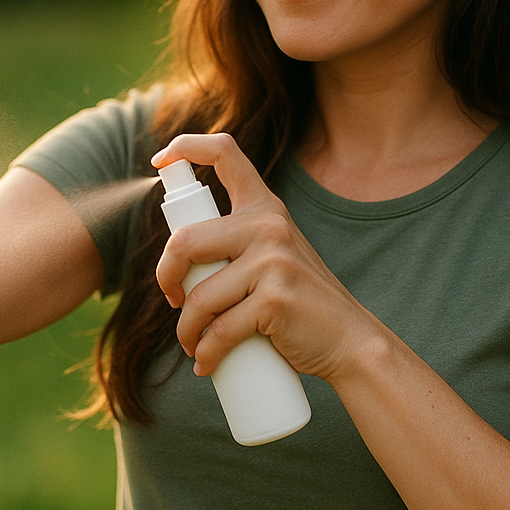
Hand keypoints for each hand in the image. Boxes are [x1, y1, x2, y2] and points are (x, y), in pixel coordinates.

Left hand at [150, 133, 386, 381]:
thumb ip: (239, 246)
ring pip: (199, 296)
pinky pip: (219, 329)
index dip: (186, 146)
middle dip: (165, 277)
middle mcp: (269, 225)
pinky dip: (206, 353)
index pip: (226, 152)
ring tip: (193, 345)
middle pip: (185, 241)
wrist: (350, 342)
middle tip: (174, 303)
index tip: (159, 160)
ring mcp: (273, 260)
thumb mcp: (276, 257)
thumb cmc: (301, 305)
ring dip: (186, 331)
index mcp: (266, 207)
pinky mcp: (274, 298)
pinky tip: (206, 363)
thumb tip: (177, 260)